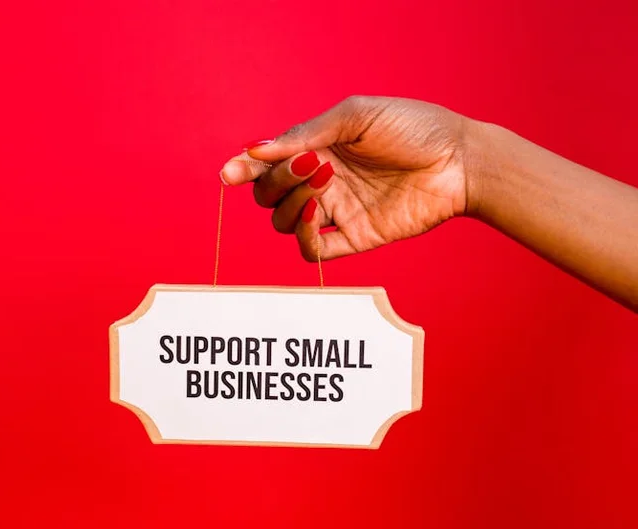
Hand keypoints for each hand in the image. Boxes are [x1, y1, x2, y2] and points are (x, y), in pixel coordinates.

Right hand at [220, 96, 470, 260]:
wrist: (460, 160)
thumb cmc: (413, 127)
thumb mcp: (356, 116)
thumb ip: (307, 133)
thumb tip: (256, 149)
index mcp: (316, 149)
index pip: (267, 165)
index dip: (243, 169)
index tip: (230, 173)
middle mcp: (320, 182)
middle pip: (270, 196)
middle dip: (278, 181)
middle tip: (310, 164)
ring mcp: (336, 212)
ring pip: (285, 223)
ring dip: (293, 205)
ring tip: (325, 183)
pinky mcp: (355, 238)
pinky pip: (314, 252)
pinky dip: (306, 238)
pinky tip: (321, 215)